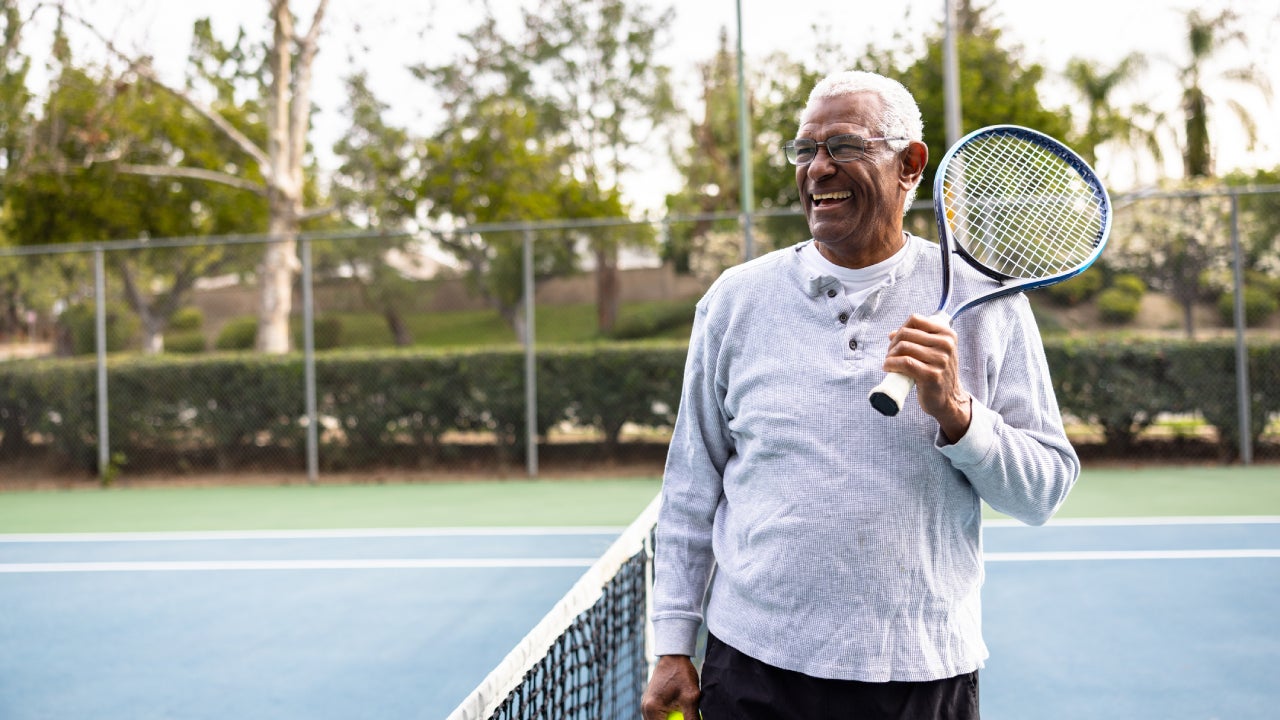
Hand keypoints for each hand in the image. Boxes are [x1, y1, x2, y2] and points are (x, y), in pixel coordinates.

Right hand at [641, 655, 699, 719]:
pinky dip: (668, 719)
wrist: (673, 655)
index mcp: (652, 709)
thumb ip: (692, 718)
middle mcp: (645, 709)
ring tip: (683, 715)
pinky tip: (680, 715)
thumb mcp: (691, 697)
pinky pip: (658, 718)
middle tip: (685, 718)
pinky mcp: (650, 703)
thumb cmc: (682, 674)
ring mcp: (646, 706)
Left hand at [883, 313, 971, 440]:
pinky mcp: (931, 375)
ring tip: (889, 363)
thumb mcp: (935, 351)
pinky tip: (888, 368)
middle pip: (906, 333)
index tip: (896, 341)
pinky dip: (891, 364)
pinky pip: (904, 362)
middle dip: (893, 344)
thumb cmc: (937, 372)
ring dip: (890, 355)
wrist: (949, 399)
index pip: (915, 319)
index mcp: (947, 334)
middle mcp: (946, 345)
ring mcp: (941, 360)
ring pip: (903, 347)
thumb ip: (917, 340)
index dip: (901, 329)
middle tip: (890, 355)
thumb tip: (891, 334)